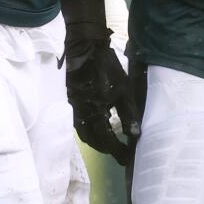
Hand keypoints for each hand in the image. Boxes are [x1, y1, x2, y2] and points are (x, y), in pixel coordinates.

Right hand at [62, 0, 139, 164]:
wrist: (82, 46)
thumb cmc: (105, 66)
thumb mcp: (123, 89)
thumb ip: (128, 113)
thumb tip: (134, 136)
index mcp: (94, 114)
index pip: (107, 142)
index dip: (118, 151)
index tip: (127, 158)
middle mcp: (80, 116)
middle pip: (93, 141)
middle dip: (107, 148)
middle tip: (119, 151)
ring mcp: (72, 109)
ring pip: (84, 133)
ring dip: (96, 141)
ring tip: (109, 142)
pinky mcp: (69, 101)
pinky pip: (78, 123)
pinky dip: (89, 129)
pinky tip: (96, 125)